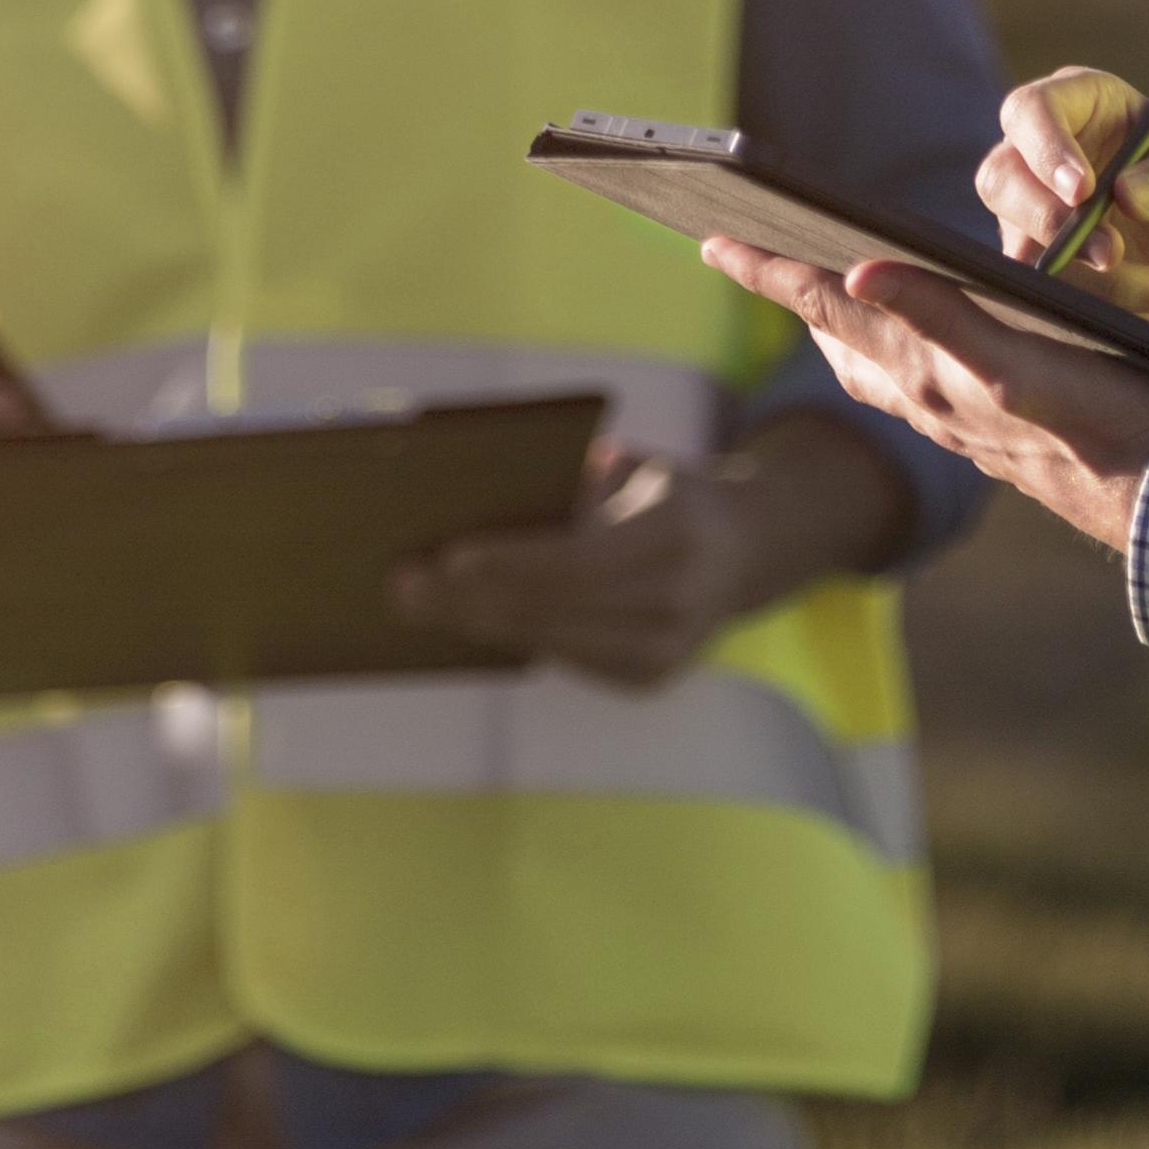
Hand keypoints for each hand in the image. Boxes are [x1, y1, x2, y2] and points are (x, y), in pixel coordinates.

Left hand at [389, 414, 910, 691]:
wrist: (747, 549)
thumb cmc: (667, 492)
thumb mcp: (633, 469)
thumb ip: (572, 484)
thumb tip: (469, 493)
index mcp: (676, 533)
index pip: (577, 558)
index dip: (509, 561)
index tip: (447, 555)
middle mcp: (677, 601)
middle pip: (551, 607)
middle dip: (468, 598)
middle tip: (402, 585)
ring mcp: (666, 651)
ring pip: (549, 640)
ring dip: (476, 623)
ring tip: (418, 604)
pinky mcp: (649, 679)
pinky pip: (564, 658)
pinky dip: (513, 637)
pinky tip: (467, 621)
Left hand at [698, 240, 1148, 555]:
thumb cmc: (1099, 420)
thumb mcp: (1018, 360)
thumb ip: (940, 315)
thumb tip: (859, 271)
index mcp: (923, 366)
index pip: (824, 304)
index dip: (768, 269)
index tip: (712, 239)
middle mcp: (922, 393)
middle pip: (829, 330)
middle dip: (782, 287)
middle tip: (736, 251)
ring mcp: (946, 415)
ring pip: (861, 361)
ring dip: (824, 320)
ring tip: (801, 291)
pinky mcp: (976, 428)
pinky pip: (899, 384)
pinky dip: (875, 352)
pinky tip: (893, 353)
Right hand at [980, 65, 1148, 356]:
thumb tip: (1126, 192)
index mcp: (1094, 111)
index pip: (1035, 111)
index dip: (1046, 145)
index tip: (1083, 191)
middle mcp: (1056, 167)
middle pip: (1002, 177)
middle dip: (1048, 219)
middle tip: (1110, 253)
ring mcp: (1047, 231)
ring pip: (1024, 248)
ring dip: (1088, 278)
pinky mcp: (1056, 289)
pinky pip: (1046, 302)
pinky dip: (1098, 313)